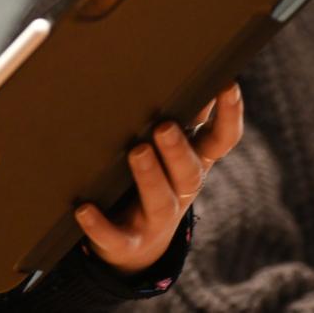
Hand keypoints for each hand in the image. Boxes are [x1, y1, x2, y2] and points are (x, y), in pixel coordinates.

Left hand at [75, 82, 244, 274]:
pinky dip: (99, 225)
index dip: (229, 116)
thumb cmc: (150, 180)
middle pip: (190, 173)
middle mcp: (180, 193)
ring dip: (149, 176)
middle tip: (164, 125)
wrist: (134, 247)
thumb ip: (177, 117)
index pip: (221, 140)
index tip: (226, 84)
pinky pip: (114, 236)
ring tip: (137, 151)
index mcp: (194, 165)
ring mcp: (155, 221)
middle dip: (178, 150)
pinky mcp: (127, 244)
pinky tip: (83, 209)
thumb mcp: (169, 151)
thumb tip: (180, 67)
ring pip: (160, 202)